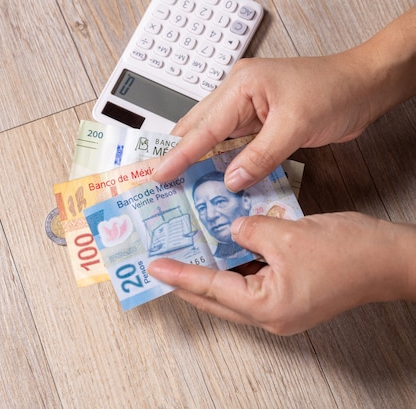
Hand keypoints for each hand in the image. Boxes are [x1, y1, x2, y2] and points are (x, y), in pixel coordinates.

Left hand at [148, 212, 415, 334]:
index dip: (180, 275)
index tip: (155, 268)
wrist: (391, 259)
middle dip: (187, 280)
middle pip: (216, 298)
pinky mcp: (290, 298)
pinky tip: (222, 249)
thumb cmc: (349, 252)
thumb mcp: (287, 233)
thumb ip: (248, 229)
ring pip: (233, 292)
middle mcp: (271, 316)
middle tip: (162, 263)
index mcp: (267, 307)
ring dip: (211, 273)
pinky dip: (235, 268)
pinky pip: (252, 284)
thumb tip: (231, 229)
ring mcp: (281, 310)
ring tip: (186, 254)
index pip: (211, 288)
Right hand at [155, 6, 415, 191]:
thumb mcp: (296, 126)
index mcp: (242, 86)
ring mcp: (248, 106)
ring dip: (199, 159)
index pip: (204, 127)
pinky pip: (232, 142)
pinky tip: (214, 176)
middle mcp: (239, 93)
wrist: (365, 84)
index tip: (159, 174)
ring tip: (179, 182)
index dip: (179, 154)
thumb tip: (231, 180)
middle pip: (198, 127)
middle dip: (178, 153)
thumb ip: (260, 156)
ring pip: (213, 136)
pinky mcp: (259, 120)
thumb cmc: (336, 91)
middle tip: (159, 179)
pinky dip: (222, 160)